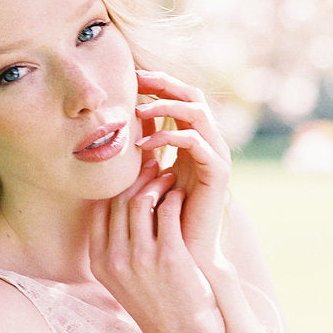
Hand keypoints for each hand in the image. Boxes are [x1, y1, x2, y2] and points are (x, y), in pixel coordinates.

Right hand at [89, 156, 221, 332]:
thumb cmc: (159, 308)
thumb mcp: (124, 282)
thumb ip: (116, 250)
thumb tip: (119, 210)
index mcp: (100, 263)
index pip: (99, 210)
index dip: (115, 186)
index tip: (131, 173)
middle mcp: (115, 259)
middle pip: (118, 201)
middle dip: (136, 178)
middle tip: (153, 165)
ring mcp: (140, 258)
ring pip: (141, 201)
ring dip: (156, 182)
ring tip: (170, 176)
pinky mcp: (168, 256)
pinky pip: (167, 211)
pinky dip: (174, 197)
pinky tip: (182, 194)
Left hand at [134, 69, 232, 276]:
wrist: (187, 254)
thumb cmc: (161, 220)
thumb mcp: (144, 177)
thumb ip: (139, 154)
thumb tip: (114, 132)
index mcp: (192, 141)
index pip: (178, 99)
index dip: (157, 84)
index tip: (128, 78)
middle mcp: (207, 143)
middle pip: (192, 95)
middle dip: (164, 83)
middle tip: (135, 79)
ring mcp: (216, 155)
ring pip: (196, 112)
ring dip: (165, 106)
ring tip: (138, 111)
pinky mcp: (218, 172)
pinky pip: (196, 142)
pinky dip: (170, 137)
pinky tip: (144, 145)